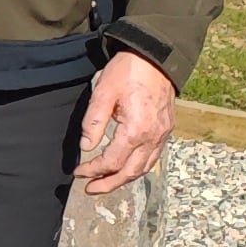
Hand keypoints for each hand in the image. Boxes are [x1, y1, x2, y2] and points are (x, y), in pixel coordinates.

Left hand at [76, 50, 175, 193]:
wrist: (156, 56)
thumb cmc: (128, 71)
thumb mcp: (103, 92)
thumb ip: (94, 122)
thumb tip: (86, 148)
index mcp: (136, 130)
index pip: (111, 161)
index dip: (92, 170)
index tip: (78, 172)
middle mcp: (153, 137)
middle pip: (130, 172)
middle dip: (109, 184)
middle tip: (90, 190)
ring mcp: (163, 134)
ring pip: (144, 168)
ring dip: (124, 179)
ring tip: (106, 183)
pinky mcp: (166, 129)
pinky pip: (153, 157)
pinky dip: (138, 167)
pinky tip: (126, 167)